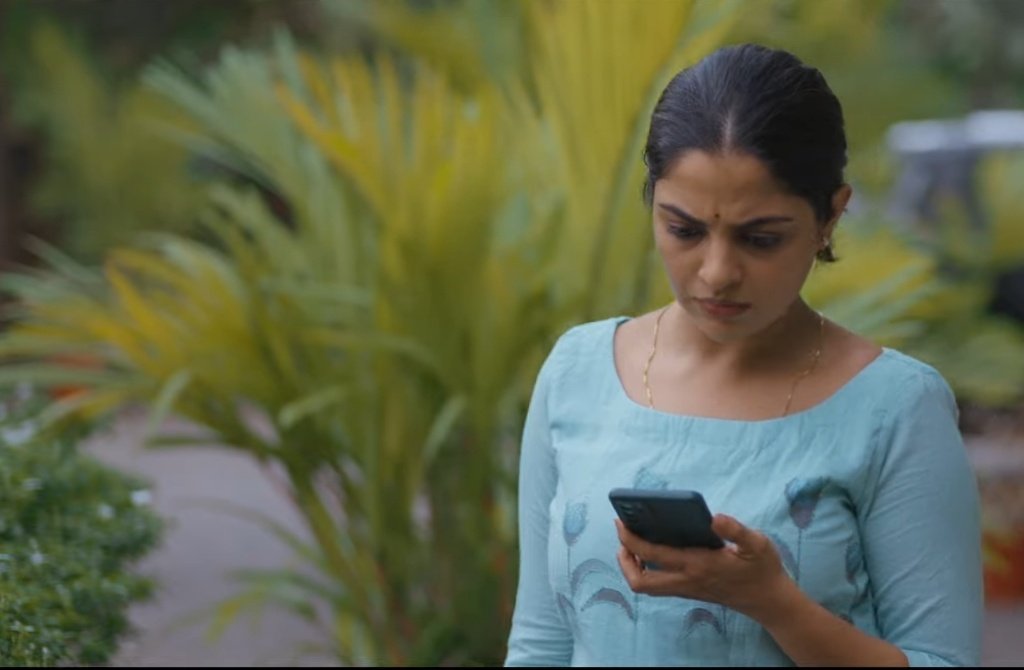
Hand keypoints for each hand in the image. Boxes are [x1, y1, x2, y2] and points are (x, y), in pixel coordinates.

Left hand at [615, 514, 795, 620]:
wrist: (769, 600)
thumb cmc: (762, 568)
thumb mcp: (757, 544)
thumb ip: (736, 530)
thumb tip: (715, 517)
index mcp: (698, 564)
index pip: (652, 554)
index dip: (631, 539)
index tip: (621, 521)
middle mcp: (687, 580)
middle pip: (640, 581)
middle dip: (624, 558)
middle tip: (623, 534)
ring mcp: (686, 588)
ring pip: (647, 586)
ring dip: (632, 566)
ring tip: (633, 542)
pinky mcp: (689, 591)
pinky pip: (658, 584)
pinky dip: (647, 568)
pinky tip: (654, 549)